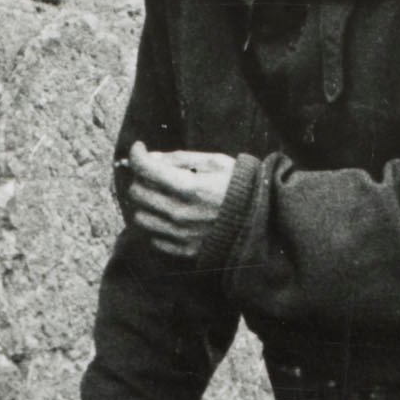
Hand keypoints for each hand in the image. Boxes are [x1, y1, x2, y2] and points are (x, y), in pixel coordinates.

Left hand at [124, 141, 237, 260]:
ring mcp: (180, 234)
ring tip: (162, 195)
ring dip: (147, 203)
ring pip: (141, 217)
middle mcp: (179, 213)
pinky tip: (171, 216)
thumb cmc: (241, 187)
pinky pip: (154, 238)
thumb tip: (152, 157)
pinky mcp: (183, 250)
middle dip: (141, 177)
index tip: (140, 149)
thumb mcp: (216, 162)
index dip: (137, 154)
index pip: (145, 169)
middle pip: (137, 193)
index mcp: (188, 187)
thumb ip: (181, 159)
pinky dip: (158, 225)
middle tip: (153, 172)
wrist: (262, 222)